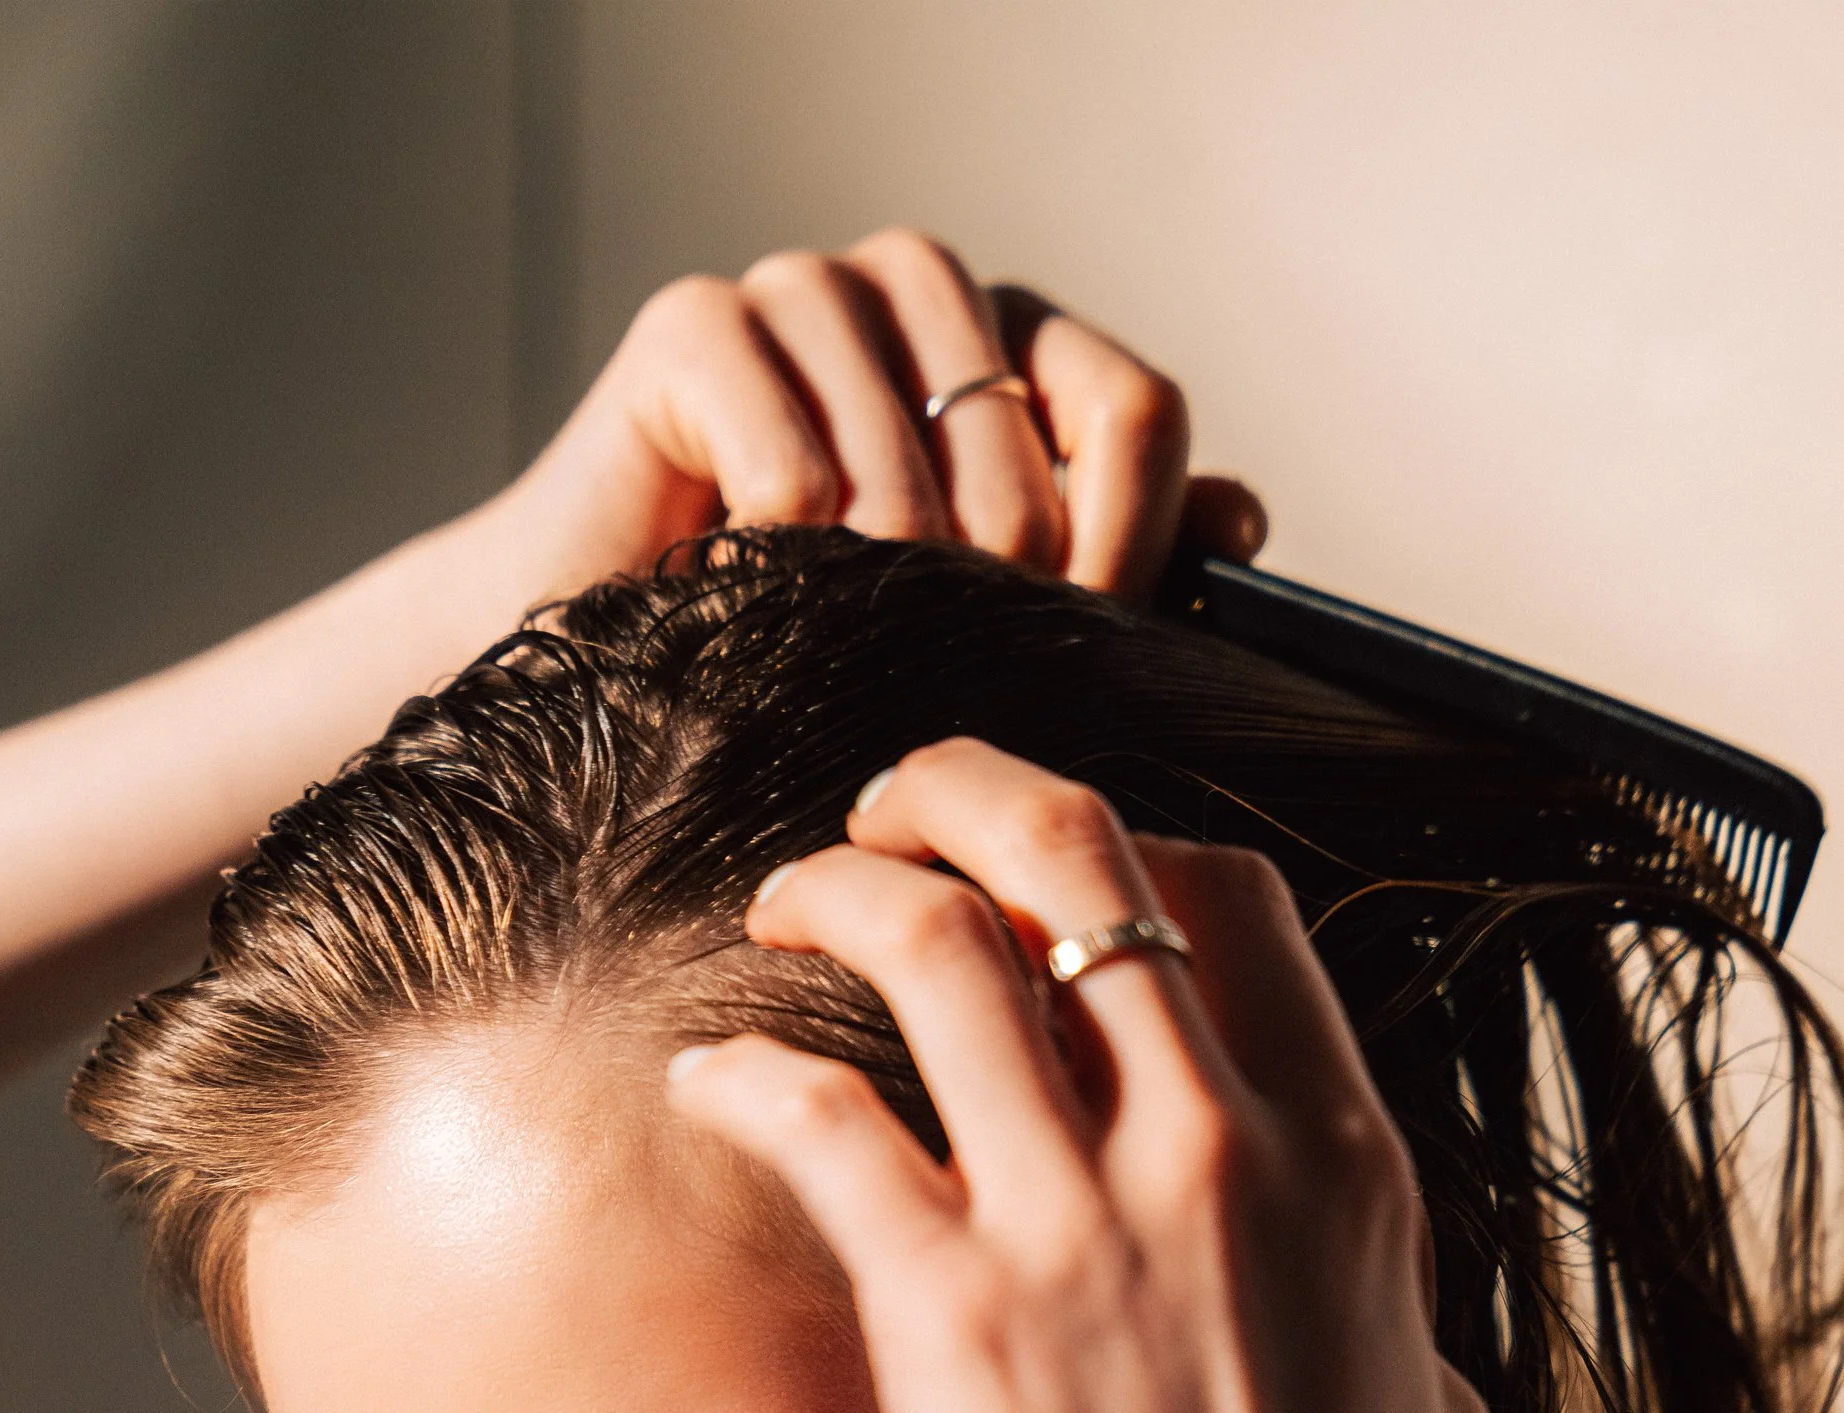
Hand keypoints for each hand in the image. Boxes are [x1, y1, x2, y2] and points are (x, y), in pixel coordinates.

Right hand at [508, 230, 1264, 607]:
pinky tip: (747, 596)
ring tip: (841, 650)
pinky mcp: (694, 325)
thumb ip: (1113, 564)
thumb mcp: (979, 627)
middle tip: (944, 677)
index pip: (1131, 405)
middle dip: (1001, 589)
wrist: (603, 689)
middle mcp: (908, 293)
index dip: (1126, 545)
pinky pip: (793, 454)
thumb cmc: (792, 659)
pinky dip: (785, 555)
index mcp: (995, 345)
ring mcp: (800, 292)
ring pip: (909, 453)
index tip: (1088, 652)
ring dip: (884, 585)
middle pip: (1026, 434)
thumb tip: (1240, 518)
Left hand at [670, 744, 1603, 1412]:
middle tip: (891, 815)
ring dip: (845, 886)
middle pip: (1090, 863)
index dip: (1121, 859)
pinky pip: (824, 1109)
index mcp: (1351, 1174)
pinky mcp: (954, 1309)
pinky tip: (705, 1080)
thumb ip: (1405, 1350)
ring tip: (787, 901)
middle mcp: (1226, 1154)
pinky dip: (749, 1069)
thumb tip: (1410, 1342)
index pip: (1234, 910)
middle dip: (972, 798)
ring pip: (944, 939)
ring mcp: (1087, 1222)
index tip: (1044, 883)